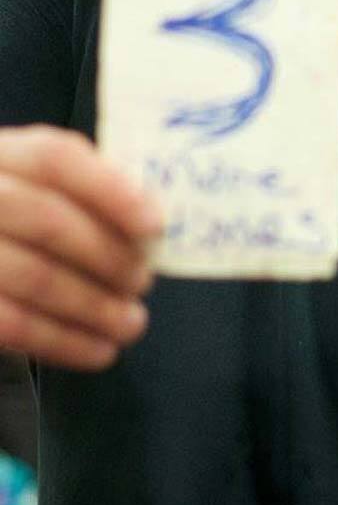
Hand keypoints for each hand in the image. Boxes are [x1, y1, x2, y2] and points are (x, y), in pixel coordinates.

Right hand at [0, 126, 163, 369]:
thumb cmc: (20, 218)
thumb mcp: (40, 185)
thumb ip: (86, 191)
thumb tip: (148, 221)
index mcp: (5, 153)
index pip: (56, 158)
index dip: (110, 191)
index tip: (155, 224)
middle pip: (49, 220)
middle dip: (108, 255)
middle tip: (143, 281)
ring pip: (35, 278)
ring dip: (95, 306)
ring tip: (132, 322)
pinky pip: (13, 325)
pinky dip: (65, 342)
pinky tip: (101, 350)